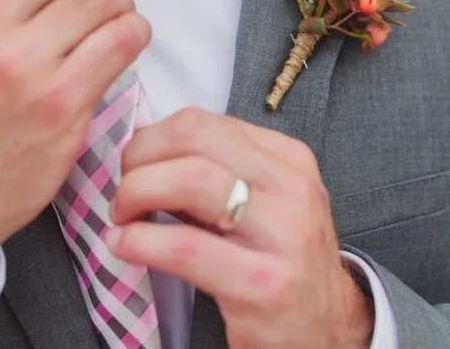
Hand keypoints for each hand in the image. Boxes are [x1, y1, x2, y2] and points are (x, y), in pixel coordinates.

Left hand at [108, 109, 374, 347]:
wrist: (328, 327)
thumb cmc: (280, 259)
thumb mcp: (262, 202)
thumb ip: (214, 172)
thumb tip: (144, 150)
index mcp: (288, 159)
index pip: (203, 123)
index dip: (152, 139)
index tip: (134, 166)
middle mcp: (292, 188)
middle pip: (194, 138)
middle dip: (139, 158)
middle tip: (122, 191)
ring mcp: (284, 235)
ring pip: (190, 180)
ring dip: (136, 193)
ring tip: (121, 218)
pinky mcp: (263, 283)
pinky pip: (184, 247)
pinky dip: (139, 240)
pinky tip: (123, 246)